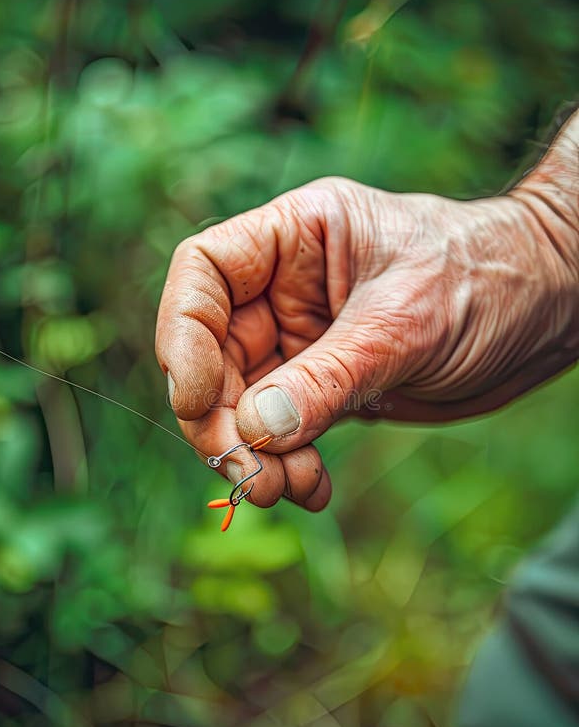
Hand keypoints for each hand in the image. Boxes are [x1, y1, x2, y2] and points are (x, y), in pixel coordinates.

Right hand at [156, 117, 578, 510]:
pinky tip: (313, 489)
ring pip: (246, 404)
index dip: (183, 334)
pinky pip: (286, 433)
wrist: (546, 311)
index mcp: (296, 237)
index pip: (204, 272)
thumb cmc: (485, 280)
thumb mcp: (404, 324)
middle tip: (246, 474)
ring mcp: (305, 341)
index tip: (198, 397)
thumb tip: (253, 431)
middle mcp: (287, 288)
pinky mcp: (328, 387)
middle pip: (213, 353)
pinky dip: (288, 465)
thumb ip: (327, 377)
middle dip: (221, 419)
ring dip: (253, 455)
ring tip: (286, 488)